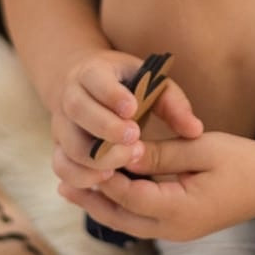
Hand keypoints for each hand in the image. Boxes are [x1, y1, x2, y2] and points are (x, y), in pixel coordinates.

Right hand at [50, 49, 203, 194]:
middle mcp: (71, 96)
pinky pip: (61, 166)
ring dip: (93, 159)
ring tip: (120, 168)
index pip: (97, 79)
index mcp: (93, 72)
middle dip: (106, 129)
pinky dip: (79, 177)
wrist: (86, 87)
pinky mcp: (60, 147)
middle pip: (79, 111)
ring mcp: (62, 123)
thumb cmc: (127, 86)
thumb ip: (173, 104)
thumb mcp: (150, 83)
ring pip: (68, 143)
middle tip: (135, 143)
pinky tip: (104, 182)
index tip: (133, 110)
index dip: (112, 95)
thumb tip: (194, 130)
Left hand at [59, 130, 254, 240]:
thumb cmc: (242, 160)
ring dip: (101, 204)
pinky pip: (140, 218)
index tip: (81, 157)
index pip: (129, 196)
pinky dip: (120, 204)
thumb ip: (160, 154)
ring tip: (72, 185)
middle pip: (120, 217)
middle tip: (60, 181)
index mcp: (181, 210)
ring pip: (128, 222)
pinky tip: (107, 186)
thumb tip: (123, 153)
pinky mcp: (180, 224)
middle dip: (90, 199)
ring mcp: (177, 230)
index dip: (104, 177)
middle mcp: (175, 228)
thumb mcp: (200, 149)